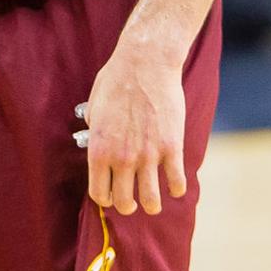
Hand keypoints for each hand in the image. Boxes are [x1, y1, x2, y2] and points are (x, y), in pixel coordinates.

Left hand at [84, 41, 186, 215]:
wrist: (145, 64)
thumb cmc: (116, 80)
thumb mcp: (94, 106)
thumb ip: (93, 130)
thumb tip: (95, 143)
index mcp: (99, 149)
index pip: (99, 193)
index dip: (105, 198)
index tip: (111, 195)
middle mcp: (122, 158)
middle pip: (125, 203)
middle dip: (128, 207)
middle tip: (132, 202)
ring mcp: (149, 155)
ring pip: (152, 200)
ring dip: (152, 205)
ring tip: (153, 201)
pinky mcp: (172, 148)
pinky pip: (176, 183)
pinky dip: (176, 189)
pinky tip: (174, 185)